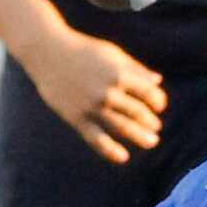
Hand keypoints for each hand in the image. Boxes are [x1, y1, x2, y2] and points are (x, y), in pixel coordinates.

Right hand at [25, 30, 166, 163]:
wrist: (47, 53)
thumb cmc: (82, 50)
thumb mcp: (112, 54)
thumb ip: (135, 68)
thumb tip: (157, 81)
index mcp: (119, 73)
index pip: (149, 93)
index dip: (158, 102)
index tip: (158, 107)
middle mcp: (108, 91)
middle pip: (138, 113)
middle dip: (151, 123)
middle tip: (156, 130)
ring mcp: (91, 106)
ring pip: (122, 127)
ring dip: (140, 137)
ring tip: (151, 143)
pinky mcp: (76, 117)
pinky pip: (96, 138)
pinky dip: (110, 150)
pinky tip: (123, 157)